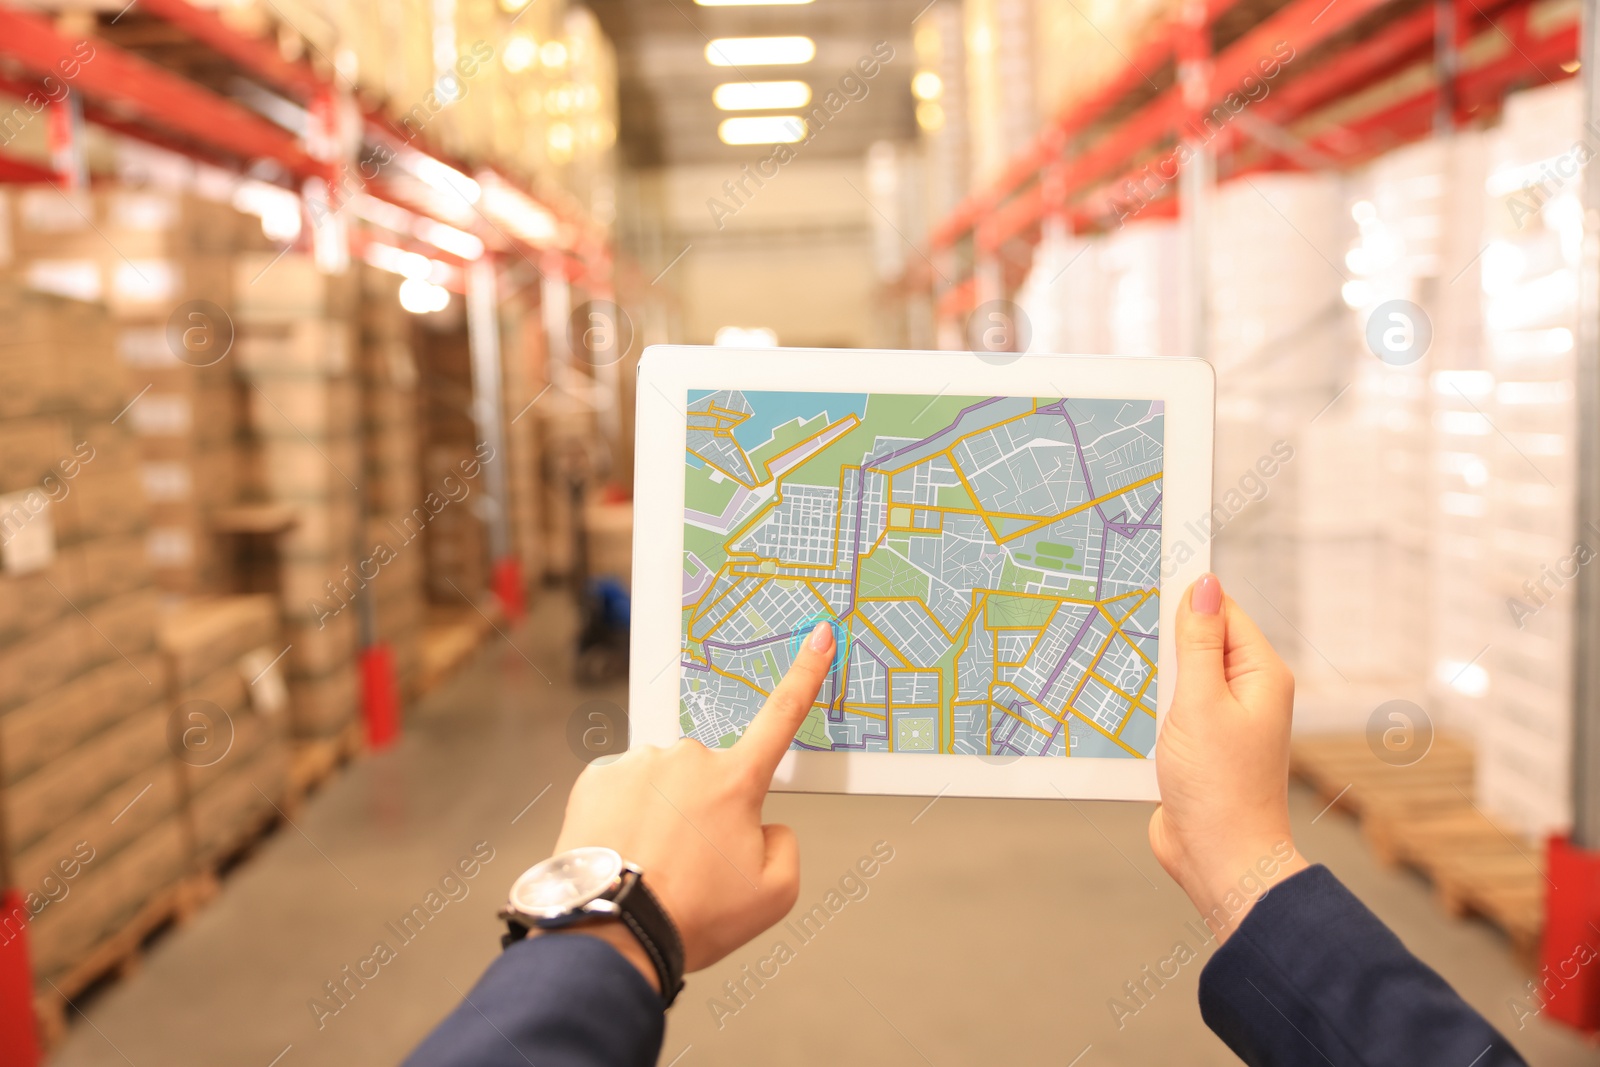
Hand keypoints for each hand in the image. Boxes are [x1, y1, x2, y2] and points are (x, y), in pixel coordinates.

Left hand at [537, 621, 837, 985]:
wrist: (610, 931)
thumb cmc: (692, 916)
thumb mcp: (773, 894)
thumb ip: (785, 844)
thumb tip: (763, 824)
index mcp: (735, 781)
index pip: (782, 716)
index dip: (806, 674)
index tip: (819, 635)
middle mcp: (687, 758)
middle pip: (711, 774)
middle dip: (707, 807)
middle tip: (691, 862)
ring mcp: (638, 763)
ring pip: (664, 781)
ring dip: (662, 811)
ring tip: (651, 862)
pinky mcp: (597, 776)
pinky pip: (624, 788)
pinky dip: (626, 814)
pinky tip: (624, 849)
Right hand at [1148, 574, 1308, 941]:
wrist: (1219, 860)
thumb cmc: (1218, 786)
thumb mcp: (1200, 702)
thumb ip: (1198, 642)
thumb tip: (1204, 585)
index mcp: (1261, 674)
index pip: (1222, 611)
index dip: (1184, 595)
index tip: (1142, 579)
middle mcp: (1247, 692)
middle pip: (1199, 640)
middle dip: (1162, 634)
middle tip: (1117, 622)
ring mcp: (1223, 720)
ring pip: (1180, 675)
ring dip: (1152, 673)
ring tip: (1114, 663)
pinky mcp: (1199, 745)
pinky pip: (1172, 708)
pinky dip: (1149, 703)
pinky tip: (1120, 703)